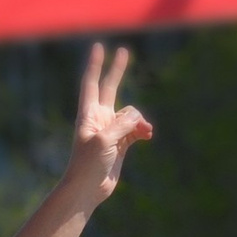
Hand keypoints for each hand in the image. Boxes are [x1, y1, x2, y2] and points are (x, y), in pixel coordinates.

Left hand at [64, 43, 154, 204]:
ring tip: (145, 132)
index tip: (99, 47)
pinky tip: (148, 135)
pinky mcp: (120, 144)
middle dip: (118, 71)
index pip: (92, 83)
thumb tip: (139, 118)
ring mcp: (110, 130)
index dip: (96, 65)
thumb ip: (122, 123)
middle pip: (111, 88)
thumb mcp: (105, 140)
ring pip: (131, 114)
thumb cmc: (88, 164)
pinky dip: (143, 130)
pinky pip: (136, 129)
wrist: (88, 189)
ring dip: (140, 120)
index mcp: (89, 114)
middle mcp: (99, 118)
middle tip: (124, 51)